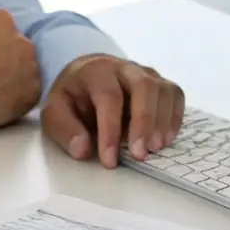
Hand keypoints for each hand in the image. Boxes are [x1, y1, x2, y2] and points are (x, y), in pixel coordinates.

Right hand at [0, 9, 40, 131]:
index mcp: (1, 19)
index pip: (3, 28)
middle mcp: (21, 38)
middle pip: (18, 47)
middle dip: (7, 58)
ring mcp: (30, 65)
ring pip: (27, 69)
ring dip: (16, 77)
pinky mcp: (32, 92)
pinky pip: (29, 92)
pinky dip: (19, 98)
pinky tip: (1, 104)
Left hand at [41, 54, 184, 168]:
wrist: (86, 75)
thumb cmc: (72, 98)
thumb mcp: (55, 112)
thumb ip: (65, 130)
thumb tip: (84, 149)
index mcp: (96, 72)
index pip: (109, 97)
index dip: (110, 130)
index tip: (109, 161)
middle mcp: (124, 68)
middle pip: (144, 86)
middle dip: (144, 121)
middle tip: (140, 155)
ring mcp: (145, 73)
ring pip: (163, 89)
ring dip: (162, 121)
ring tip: (155, 149)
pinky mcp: (159, 83)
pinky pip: (175, 94)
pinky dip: (175, 117)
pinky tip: (165, 139)